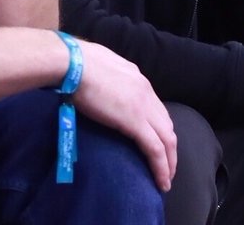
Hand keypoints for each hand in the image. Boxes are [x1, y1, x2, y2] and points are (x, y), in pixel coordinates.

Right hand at [72, 40, 176, 191]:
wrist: (73, 63)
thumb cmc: (77, 63)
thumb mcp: (100, 67)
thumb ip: (108, 79)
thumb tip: (102, 88)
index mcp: (137, 79)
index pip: (156, 108)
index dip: (160, 128)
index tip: (157, 143)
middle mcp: (146, 92)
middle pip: (167, 125)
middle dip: (170, 148)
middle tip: (167, 167)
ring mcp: (143, 106)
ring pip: (167, 139)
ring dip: (169, 161)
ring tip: (166, 178)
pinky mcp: (135, 121)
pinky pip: (155, 149)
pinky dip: (161, 167)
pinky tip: (161, 181)